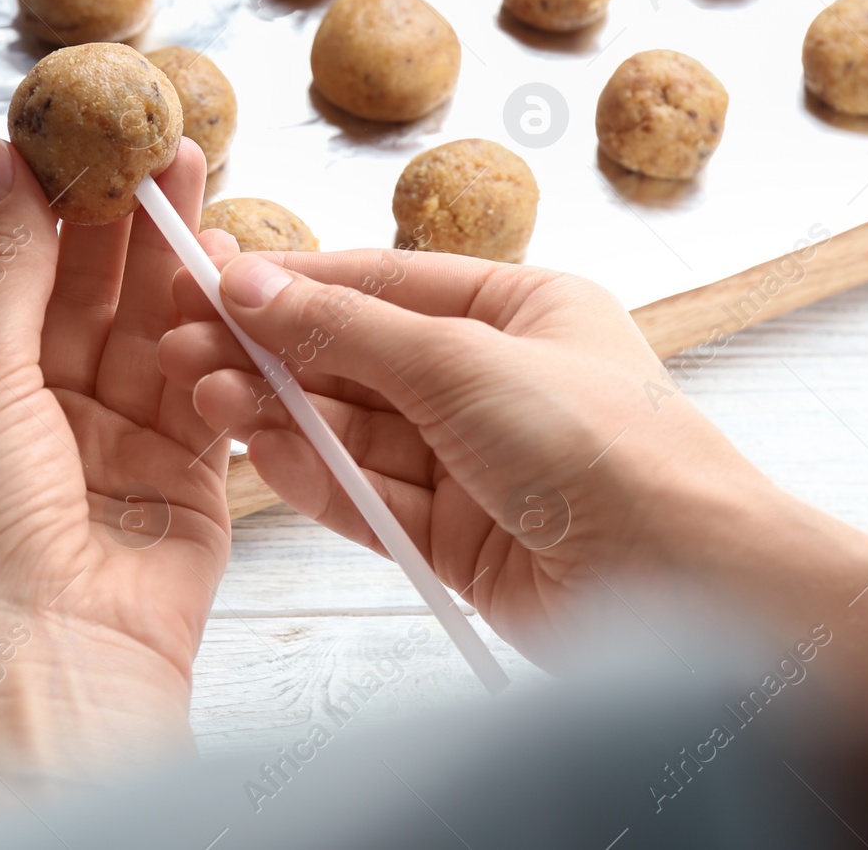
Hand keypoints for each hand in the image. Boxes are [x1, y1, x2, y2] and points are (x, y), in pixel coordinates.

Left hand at [0, 137, 233, 814]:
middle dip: (127, 220)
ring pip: (159, 329)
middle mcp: (50, 410)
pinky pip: (211, 386)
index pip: (18, 272)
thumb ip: (5, 269)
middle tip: (161, 148)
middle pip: (96, 292)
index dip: (48, 203)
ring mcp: (122, 440)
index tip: (80, 138)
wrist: (55, 656)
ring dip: (180, 264)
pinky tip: (231, 280)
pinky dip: (222, 337)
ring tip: (200, 190)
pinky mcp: (190, 472)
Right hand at [159, 250, 867, 688]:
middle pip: (360, 357)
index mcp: (522, 310)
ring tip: (207, 397)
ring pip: (356, 430)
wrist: (682, 587)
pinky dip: (316, 476)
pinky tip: (261, 452)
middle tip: (185, 345)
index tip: (214, 279)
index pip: (386, 282)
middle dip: (274, 351)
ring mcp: (475, 462)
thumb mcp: (462, 362)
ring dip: (281, 413)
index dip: (297, 281)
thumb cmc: (606, 449)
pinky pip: (370, 496)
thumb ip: (346, 328)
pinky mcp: (457, 538)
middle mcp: (497, 381)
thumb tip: (252, 282)